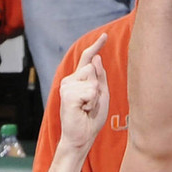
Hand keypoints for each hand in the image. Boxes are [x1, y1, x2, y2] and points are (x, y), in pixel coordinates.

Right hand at [56, 33, 110, 150]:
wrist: (82, 136)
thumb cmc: (92, 118)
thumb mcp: (101, 96)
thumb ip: (100, 78)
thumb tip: (97, 58)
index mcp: (78, 79)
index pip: (88, 59)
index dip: (96, 46)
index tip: (105, 35)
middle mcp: (70, 80)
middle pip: (92, 68)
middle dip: (98, 86)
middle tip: (91, 103)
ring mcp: (66, 86)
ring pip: (91, 79)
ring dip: (95, 96)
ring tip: (86, 107)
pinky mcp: (67, 95)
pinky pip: (89, 91)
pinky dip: (91, 102)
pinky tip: (83, 109)